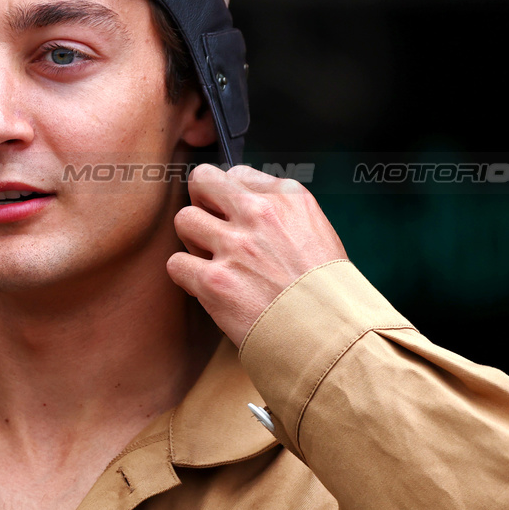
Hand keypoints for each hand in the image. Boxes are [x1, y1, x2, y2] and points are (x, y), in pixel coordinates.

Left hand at [167, 164, 346, 346]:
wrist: (332, 335)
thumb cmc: (327, 290)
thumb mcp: (316, 231)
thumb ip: (280, 212)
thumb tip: (243, 203)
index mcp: (287, 198)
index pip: (236, 174)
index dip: (230, 198)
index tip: (235, 217)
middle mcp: (258, 214)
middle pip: (201, 181)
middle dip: (201, 204)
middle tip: (212, 230)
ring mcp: (235, 246)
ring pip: (184, 220)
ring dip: (193, 242)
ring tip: (214, 262)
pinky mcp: (214, 282)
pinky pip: (176, 263)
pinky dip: (188, 277)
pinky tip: (209, 288)